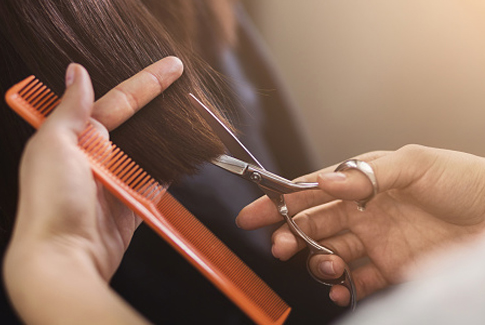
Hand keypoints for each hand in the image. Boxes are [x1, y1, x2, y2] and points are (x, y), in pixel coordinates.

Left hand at [4, 57, 181, 323]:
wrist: (62, 258)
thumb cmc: (50, 203)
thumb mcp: (53, 145)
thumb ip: (70, 109)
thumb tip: (76, 72)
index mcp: (75, 139)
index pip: (117, 102)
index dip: (146, 84)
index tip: (172, 68)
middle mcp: (95, 158)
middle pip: (136, 125)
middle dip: (160, 107)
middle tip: (187, 89)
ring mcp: (115, 183)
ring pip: (148, 153)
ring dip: (168, 139)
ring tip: (193, 120)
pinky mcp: (131, 207)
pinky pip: (156, 184)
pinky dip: (171, 172)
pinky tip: (186, 157)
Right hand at [237, 145, 484, 305]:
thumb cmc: (466, 182)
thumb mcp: (417, 164)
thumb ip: (367, 174)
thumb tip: (325, 182)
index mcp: (364, 182)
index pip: (313, 191)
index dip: (280, 201)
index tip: (254, 213)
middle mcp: (365, 211)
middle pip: (314, 224)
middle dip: (290, 234)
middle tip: (279, 246)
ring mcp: (377, 241)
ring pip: (330, 252)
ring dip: (316, 260)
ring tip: (322, 265)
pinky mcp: (392, 268)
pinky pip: (358, 281)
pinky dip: (343, 288)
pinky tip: (339, 289)